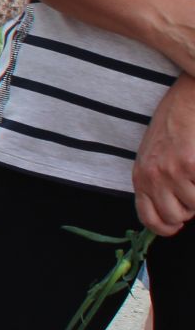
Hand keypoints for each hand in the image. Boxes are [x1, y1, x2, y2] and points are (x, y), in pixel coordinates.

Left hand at [134, 74, 194, 236]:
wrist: (186, 102)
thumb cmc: (173, 129)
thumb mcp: (154, 157)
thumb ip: (157, 184)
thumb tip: (171, 217)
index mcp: (140, 175)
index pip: (148, 218)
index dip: (166, 227)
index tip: (177, 224)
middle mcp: (151, 176)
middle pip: (174, 218)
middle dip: (188, 209)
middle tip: (191, 188)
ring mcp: (170, 172)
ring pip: (193, 207)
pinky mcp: (190, 166)